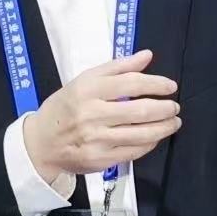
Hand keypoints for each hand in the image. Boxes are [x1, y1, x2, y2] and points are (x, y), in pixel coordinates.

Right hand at [17, 50, 180, 179]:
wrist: (41, 143)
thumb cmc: (64, 108)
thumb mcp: (84, 80)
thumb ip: (117, 67)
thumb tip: (146, 56)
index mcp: (88, 90)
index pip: (131, 83)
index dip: (156, 84)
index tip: (169, 86)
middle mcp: (92, 115)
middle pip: (140, 110)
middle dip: (164, 108)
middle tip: (174, 106)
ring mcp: (97, 139)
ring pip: (141, 134)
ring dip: (163, 128)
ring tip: (173, 122)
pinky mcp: (100, 159)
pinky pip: (134, 151)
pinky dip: (150, 143)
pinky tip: (155, 137)